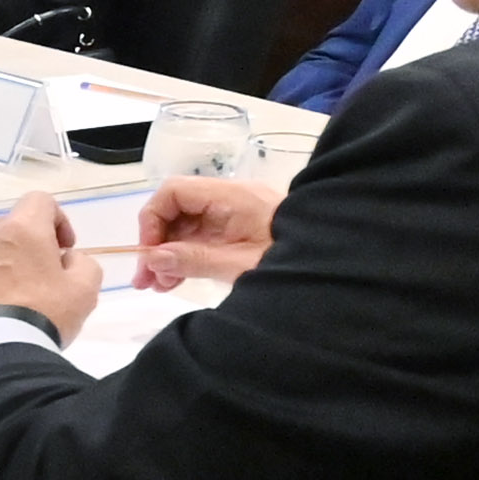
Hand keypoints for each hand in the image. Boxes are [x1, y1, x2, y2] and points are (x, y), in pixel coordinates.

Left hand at [0, 196, 102, 339]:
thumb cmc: (43, 315)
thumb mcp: (84, 290)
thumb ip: (83, 264)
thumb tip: (67, 259)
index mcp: (20, 230)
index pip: (39, 201)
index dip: (57, 219)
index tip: (64, 248)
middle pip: (10, 227)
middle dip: (28, 245)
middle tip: (43, 276)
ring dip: (2, 267)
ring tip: (15, 300)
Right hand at [138, 173, 285, 290]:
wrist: (333, 262)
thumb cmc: (288, 260)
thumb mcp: (238, 265)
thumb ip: (193, 260)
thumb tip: (153, 260)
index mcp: (229, 196)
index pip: (173, 192)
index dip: (152, 220)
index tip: (148, 254)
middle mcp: (228, 200)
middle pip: (176, 211)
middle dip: (156, 243)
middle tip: (145, 280)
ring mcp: (233, 216)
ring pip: (186, 227)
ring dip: (168, 254)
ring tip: (159, 286)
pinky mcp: (239, 232)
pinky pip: (202, 238)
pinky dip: (186, 257)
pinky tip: (177, 280)